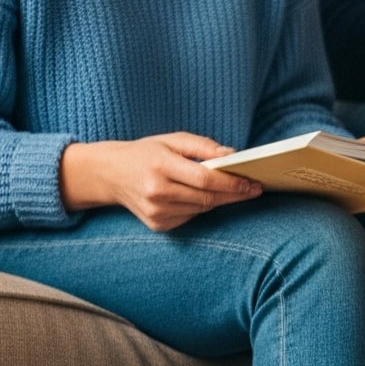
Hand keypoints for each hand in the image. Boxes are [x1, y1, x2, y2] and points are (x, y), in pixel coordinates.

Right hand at [57, 134, 260, 231]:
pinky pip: (191, 216)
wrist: (110, 174)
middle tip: (254, 188)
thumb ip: (203, 146)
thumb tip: (233, 155)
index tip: (253, 183)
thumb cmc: (145, 153)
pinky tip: (200, 196)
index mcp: (160, 166)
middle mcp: (157, 192)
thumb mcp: (172, 140)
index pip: (205, 179)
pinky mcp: (158, 225)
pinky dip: (200, 206)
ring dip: (219, 199)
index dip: (232, 183)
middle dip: (234, 194)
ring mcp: (157, 212)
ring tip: (233, 190)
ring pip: (202, 209)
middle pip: (207, 197)